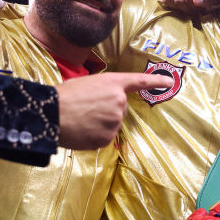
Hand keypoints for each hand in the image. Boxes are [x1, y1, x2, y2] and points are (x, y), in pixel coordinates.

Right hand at [55, 72, 170, 149]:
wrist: (49, 114)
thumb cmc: (62, 96)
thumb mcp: (85, 84)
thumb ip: (102, 92)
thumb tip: (106, 105)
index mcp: (113, 83)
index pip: (139, 81)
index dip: (156, 82)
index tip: (170, 83)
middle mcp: (119, 101)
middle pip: (120, 109)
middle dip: (107, 110)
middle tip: (85, 109)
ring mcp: (115, 121)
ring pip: (112, 124)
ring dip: (100, 124)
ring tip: (81, 119)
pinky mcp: (108, 137)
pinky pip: (104, 137)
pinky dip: (94, 136)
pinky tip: (81, 130)